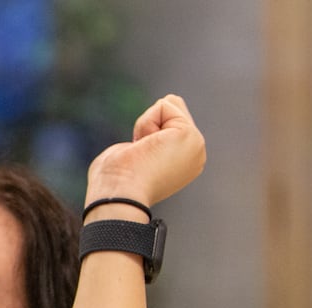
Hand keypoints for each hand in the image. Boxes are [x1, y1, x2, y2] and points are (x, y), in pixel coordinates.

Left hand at [85, 94, 206, 210]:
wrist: (118, 197)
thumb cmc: (115, 182)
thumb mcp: (128, 154)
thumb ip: (144, 137)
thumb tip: (159, 111)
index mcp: (181, 165)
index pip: (167, 125)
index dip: (144, 136)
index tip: (138, 161)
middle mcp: (194, 156)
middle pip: (172, 110)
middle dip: (148, 127)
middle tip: (140, 155)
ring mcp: (196, 146)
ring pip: (169, 106)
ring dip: (146, 126)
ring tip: (142, 152)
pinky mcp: (190, 135)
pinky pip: (164, 106)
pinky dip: (147, 123)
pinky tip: (145, 146)